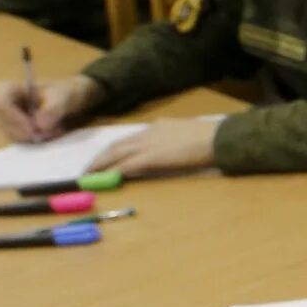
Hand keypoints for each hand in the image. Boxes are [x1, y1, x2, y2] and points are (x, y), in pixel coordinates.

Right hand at [0, 73, 103, 142]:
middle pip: (5, 124)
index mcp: (8, 89)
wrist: (67, 100)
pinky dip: (38, 141)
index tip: (33, 129)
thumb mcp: (62, 97)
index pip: (1, 105)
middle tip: (52, 132)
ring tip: (57, 130)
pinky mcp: (16, 132)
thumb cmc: (61, 92)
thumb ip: (52, 109)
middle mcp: (2, 106)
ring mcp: (7, 121)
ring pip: (14, 136)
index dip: (14, 119)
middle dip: (28, 132)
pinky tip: (53, 133)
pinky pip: (22, 141)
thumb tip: (39, 126)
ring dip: (36, 138)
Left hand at [96, 117, 220, 175]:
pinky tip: (105, 179)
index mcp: (158, 127)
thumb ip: (172, 139)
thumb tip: (166, 148)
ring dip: (100, 165)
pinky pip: (126, 165)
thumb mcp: (186, 134)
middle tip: (87, 170)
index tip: (104, 158)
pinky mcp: (151, 157)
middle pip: (116, 145)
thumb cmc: (211, 137)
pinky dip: (113, 171)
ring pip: (116, 154)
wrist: (218, 138)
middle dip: (100, 158)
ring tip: (88, 176)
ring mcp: (148, 144)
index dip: (114, 149)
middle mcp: (148, 133)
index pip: (129, 139)